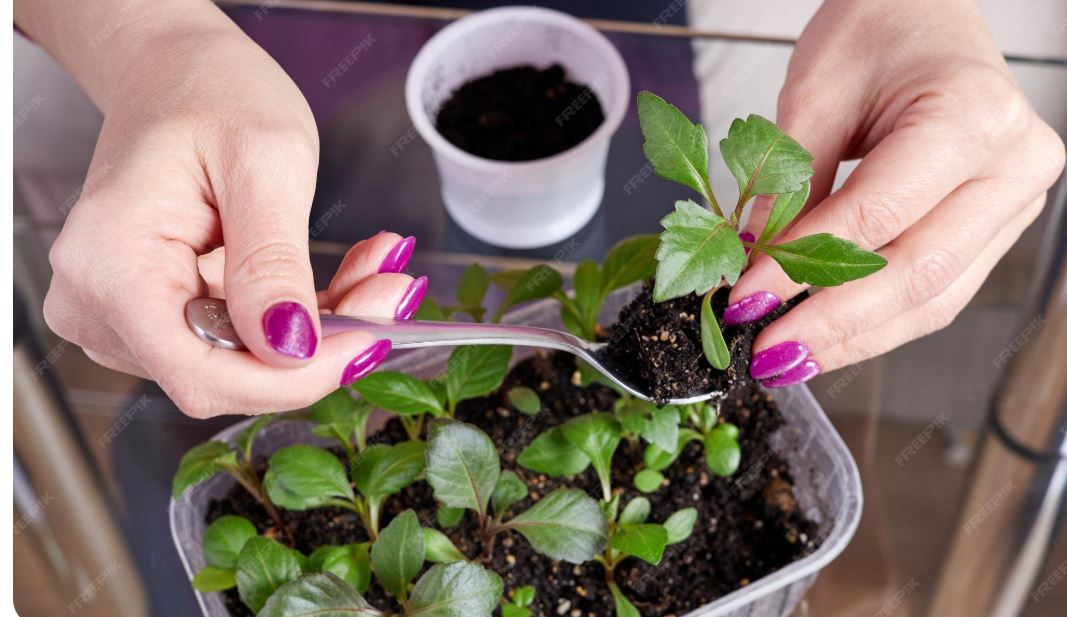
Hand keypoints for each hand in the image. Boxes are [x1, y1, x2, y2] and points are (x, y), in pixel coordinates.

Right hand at [40, 12, 425, 416]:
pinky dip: (304, 312)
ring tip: (376, 268)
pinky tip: (349, 272)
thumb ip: (272, 261)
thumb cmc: (209, 91)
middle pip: (227, 372)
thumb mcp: (263, 162)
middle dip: (321, 345)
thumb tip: (290, 348)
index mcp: (112, 265)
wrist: (178, 71)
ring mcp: (126, 312)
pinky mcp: (160, 311)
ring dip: (322, 325)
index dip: (292, 378)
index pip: (202, 374)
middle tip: (391, 291)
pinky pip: (242, 337)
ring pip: (244, 360)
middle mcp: (103, 302)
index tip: (367, 343)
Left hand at [725, 0, 1064, 386]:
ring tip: (787, 359)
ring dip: (854, 338)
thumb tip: (750, 267)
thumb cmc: (878, 29)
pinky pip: (938, 291)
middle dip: (831, 324)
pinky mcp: (997, 227)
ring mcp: (1014, 202)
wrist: (926, 11)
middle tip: (766, 354)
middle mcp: (1012, 166)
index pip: (875, 217)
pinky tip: (827, 337)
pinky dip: (877, 321)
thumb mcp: (815, 93)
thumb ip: (786, 185)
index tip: (745, 299)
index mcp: (971, 116)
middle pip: (916, 274)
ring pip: (933, 298)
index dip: (803, 268)